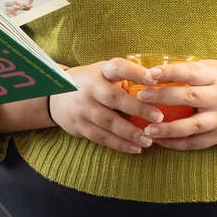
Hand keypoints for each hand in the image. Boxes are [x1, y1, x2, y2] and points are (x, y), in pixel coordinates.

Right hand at [45, 58, 165, 155]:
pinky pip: (101, 137)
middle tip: (159, 117)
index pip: (118, 67)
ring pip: (108, 122)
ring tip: (149, 140)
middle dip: (138, 108)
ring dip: (130, 132)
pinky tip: (135, 148)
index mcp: (100, 71)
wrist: (55, 95)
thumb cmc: (92, 83)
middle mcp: (90, 88)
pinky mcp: (79, 126)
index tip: (153, 79)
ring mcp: (83, 108)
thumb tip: (161, 86)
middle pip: (115, 98)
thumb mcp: (103, 73)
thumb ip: (126, 78)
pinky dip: (120, 144)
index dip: (135, 72)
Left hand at [135, 57, 216, 151]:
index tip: (150, 73)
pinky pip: (197, 143)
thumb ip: (191, 70)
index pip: (191, 72)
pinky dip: (178, 145)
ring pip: (192, 126)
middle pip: (188, 98)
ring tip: (147, 130)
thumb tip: (157, 69)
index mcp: (215, 77)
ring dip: (168, 129)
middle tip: (141, 97)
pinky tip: (161, 142)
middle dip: (162, 98)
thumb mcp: (216, 68)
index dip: (170, 72)